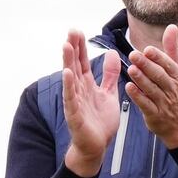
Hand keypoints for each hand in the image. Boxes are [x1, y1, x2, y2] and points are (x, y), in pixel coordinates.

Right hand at [62, 29, 121, 176]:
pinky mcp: (75, 115)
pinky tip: (67, 74)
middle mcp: (78, 91)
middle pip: (74, 65)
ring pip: (70, 79)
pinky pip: (71, 98)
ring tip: (66, 46)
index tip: (77, 31)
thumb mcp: (109, 93)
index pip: (82, 62)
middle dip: (73, 48)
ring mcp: (75, 102)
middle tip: (71, 31)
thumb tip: (111, 53)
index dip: (80, 47)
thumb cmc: (100, 122)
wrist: (97, 146)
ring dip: (68, 62)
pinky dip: (69, 86)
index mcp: (87, 85)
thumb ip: (108, 75)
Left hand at [126, 24, 177, 148]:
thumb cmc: (174, 92)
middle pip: (159, 75)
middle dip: (146, 65)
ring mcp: (163, 102)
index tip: (147, 49)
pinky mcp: (155, 114)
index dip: (157, 56)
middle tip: (134, 55)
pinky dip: (137, 96)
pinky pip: (146, 104)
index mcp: (176, 75)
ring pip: (152, 89)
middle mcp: (171, 88)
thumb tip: (172, 27)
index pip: (167, 64)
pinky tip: (129, 88)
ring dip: (141, 79)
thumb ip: (172, 49)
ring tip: (131, 69)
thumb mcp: (177, 70)